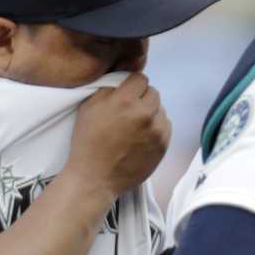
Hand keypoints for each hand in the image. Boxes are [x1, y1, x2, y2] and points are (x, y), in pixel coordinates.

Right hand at [69, 73, 170, 201]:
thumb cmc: (88, 142)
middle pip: (153, 93)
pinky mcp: (163, 146)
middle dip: (142, 98)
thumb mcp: (89, 106)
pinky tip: (142, 136)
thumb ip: (109, 86)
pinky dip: (156, 128)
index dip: (131, 85)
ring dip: (150, 113)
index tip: (125, 95)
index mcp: (125, 101)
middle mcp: (145, 114)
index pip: (140, 79)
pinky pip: (165, 127)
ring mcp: (157, 131)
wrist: (96, 178)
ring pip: (161, 110)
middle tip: (129, 111)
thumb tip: (125, 77)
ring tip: (135, 126)